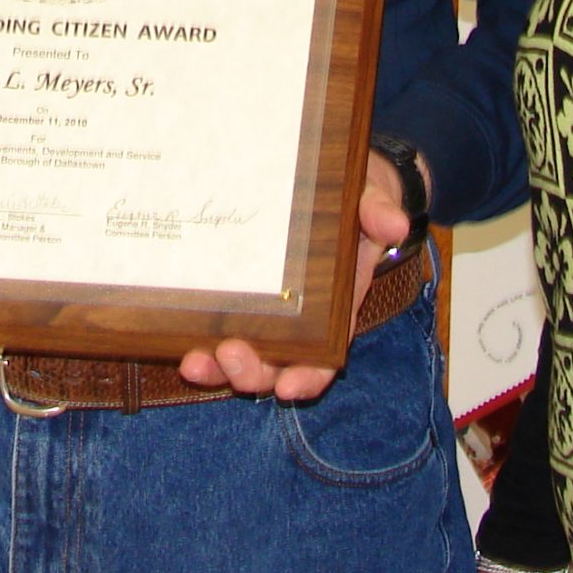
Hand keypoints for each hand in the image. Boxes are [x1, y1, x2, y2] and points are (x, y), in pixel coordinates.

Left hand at [178, 146, 419, 403]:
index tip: (289, 386)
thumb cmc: (356, 200)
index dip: (307, 377)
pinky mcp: (239, 295)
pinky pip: (219, 328)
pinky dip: (201, 341)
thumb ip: (380, 211)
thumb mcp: (373, 200)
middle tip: (229, 355)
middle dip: (251, 373)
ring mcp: (268, 311)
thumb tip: (395, 222)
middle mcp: (300, 319)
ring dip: (218, 368)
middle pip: (274, 367)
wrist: (339, 186)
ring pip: (241, 357)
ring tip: (193, 361)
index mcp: (336, 308)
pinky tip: (177, 341)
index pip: (324, 358)